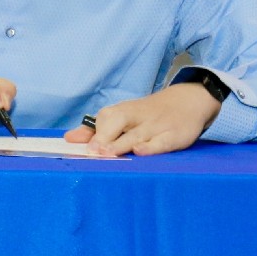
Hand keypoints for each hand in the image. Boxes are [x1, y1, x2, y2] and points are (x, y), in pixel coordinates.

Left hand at [66, 82, 220, 156]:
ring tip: (107, 154)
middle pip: (118, 121)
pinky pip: (162, 141)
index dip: (93, 133)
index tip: (80, 147)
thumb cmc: (147, 114)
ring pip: (137, 134)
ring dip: (122, 144)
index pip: (105, 118)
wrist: (187, 101)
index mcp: (123, 111)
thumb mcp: (123, 116)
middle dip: (104, 137)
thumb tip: (70, 138)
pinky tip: (139, 152)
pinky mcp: (174, 136)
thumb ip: (96, 129)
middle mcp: (138, 117)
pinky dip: (151, 146)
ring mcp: (156, 126)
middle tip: (93, 152)